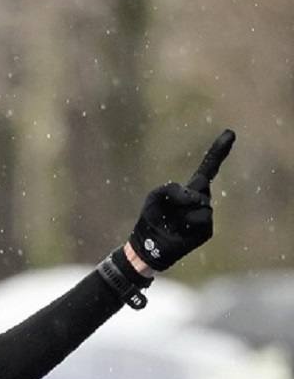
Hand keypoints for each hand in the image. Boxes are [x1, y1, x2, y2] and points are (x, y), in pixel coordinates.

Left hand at [128, 129, 234, 271]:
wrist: (149, 246)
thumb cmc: (151, 218)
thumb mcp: (155, 197)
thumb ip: (173, 189)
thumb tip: (197, 199)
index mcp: (190, 190)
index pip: (208, 168)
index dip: (218, 152)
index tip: (230, 133)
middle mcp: (201, 200)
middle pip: (202, 185)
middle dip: (185, 195)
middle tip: (170, 209)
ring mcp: (206, 215)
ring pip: (201, 204)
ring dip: (182, 211)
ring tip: (171, 222)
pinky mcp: (206, 230)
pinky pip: (199, 218)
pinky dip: (185, 223)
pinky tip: (178, 230)